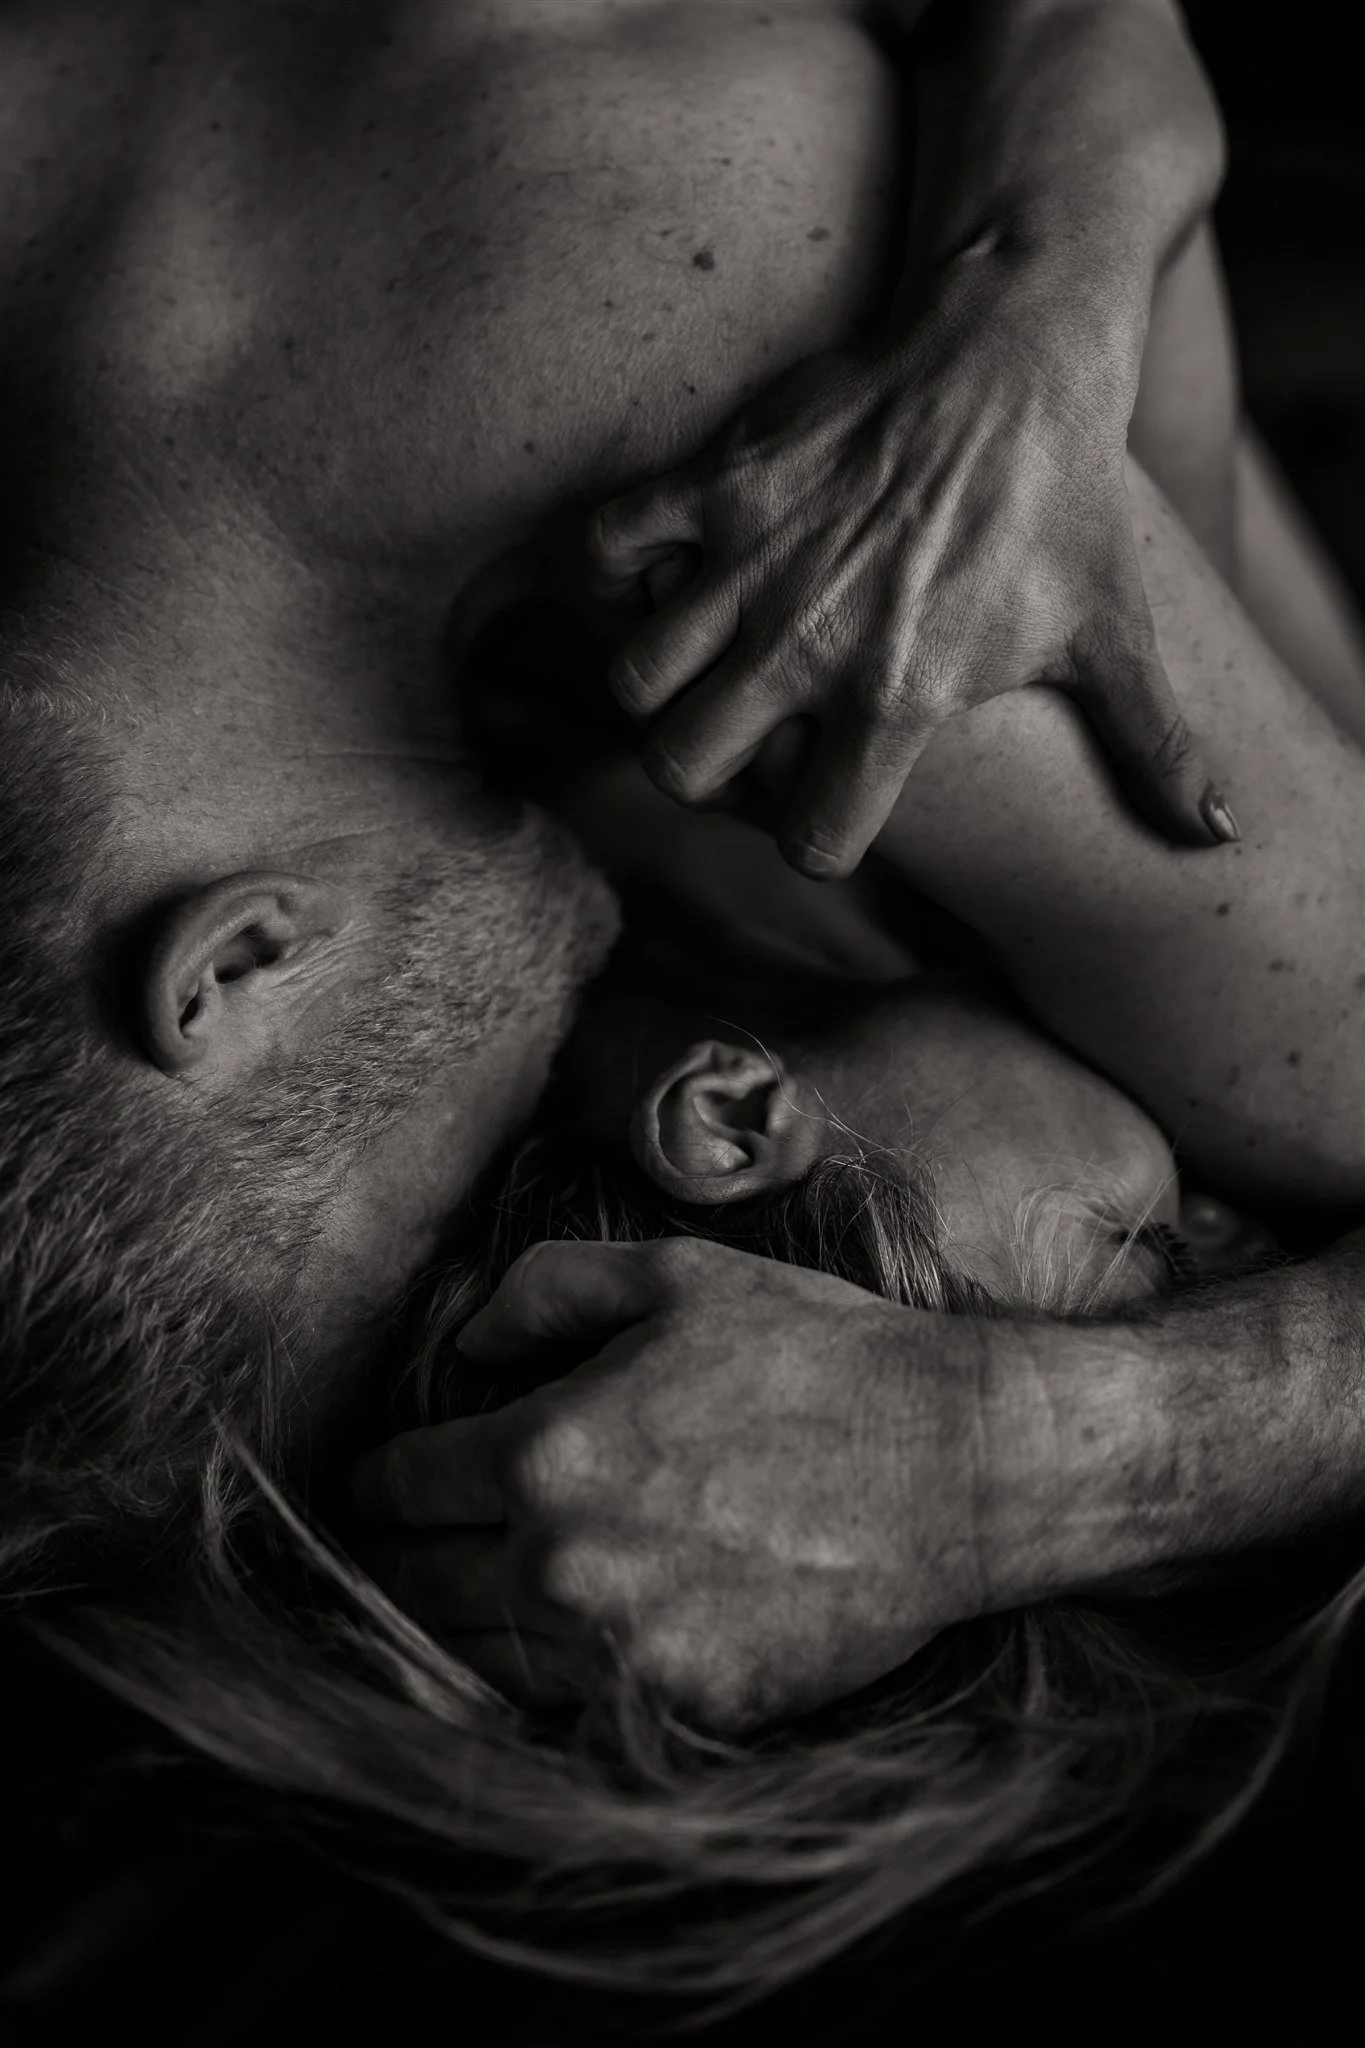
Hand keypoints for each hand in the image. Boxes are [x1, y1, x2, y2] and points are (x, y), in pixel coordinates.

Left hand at [348, 1238, 993, 1731]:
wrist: (955, 1471)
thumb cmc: (819, 1357)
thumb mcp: (679, 1276)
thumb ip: (548, 1291)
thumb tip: (466, 1341)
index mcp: (544, 1453)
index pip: (398, 1486)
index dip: (375, 1479)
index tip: (375, 1483)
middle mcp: (560, 1567)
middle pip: (410, 1588)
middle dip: (389, 1561)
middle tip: (386, 1549)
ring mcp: (618, 1655)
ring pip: (470, 1664)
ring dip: (447, 1631)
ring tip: (447, 1602)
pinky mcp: (678, 1713)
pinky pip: (559, 1717)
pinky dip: (533, 1686)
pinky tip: (542, 1653)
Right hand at [586, 263, 1233, 877]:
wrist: (1014, 346)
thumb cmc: (1067, 496)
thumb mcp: (1116, 629)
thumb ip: (1154, 745)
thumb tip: (1216, 837)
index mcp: (899, 694)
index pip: (813, 841)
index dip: (820, 835)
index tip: (834, 799)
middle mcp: (809, 640)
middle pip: (684, 773)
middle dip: (706, 775)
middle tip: (744, 736)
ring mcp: (752, 560)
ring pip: (635, 681)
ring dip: (661, 687)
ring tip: (706, 663)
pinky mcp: (718, 481)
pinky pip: (606, 550)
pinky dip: (616, 572)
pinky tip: (666, 573)